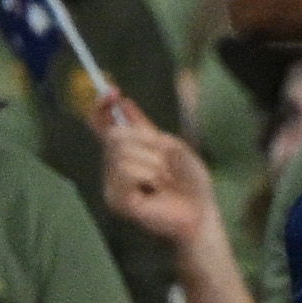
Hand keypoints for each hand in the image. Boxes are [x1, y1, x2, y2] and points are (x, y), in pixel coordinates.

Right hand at [86, 96, 211, 241]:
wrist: (200, 210)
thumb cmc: (188, 181)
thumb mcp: (171, 146)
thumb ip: (145, 127)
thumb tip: (124, 104)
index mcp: (125, 153)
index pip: (102, 126)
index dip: (102, 107)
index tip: (112, 92)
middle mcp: (113, 168)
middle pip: (115, 136)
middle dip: (146, 143)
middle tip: (164, 163)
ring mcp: (112, 185)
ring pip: (122, 154)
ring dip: (152, 163)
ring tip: (162, 180)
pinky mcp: (116, 200)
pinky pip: (126, 172)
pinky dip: (147, 175)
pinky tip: (154, 190)